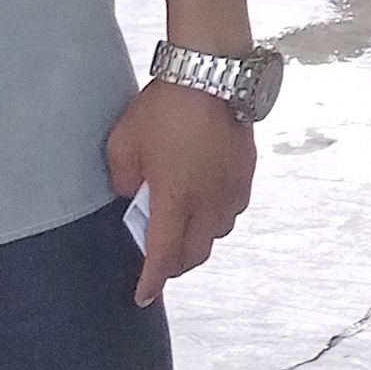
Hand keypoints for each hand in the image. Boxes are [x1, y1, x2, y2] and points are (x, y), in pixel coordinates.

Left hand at [103, 79, 255, 306]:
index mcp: (175, 199)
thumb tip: (134, 193)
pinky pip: (233, 208)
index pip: (163, 256)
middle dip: (176, 265)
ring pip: (217, 233)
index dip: (152, 281)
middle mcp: (208, 202)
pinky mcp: (246, 171)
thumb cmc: (165, 106)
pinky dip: (217, 214)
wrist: (211, 73)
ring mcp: (232, 188)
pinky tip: (205, 198)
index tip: (143, 296)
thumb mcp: (123, 143)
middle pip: (196, 254)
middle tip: (159, 260)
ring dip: (198, 238)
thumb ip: (124, 179)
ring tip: (182, 225)